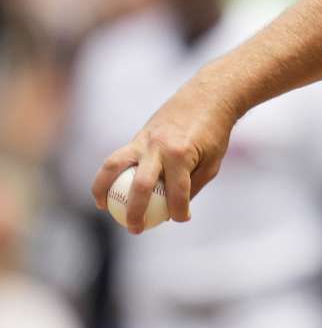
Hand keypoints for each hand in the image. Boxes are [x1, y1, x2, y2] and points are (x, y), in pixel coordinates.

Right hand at [90, 81, 239, 232]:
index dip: (179, 211)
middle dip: (136, 212)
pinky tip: (107, 189)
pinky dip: (109, 174)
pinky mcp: (138, 136)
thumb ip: (193, 186)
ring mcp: (145, 140)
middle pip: (140, 185)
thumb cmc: (213, 133)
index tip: (180, 219)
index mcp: (181, 155)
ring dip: (103, 188)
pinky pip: (118, 157)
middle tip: (135, 229)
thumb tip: (177, 212)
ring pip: (115, 166)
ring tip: (103, 207)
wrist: (207, 97)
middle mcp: (158, 147)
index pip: (177, 193)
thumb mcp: (211, 162)